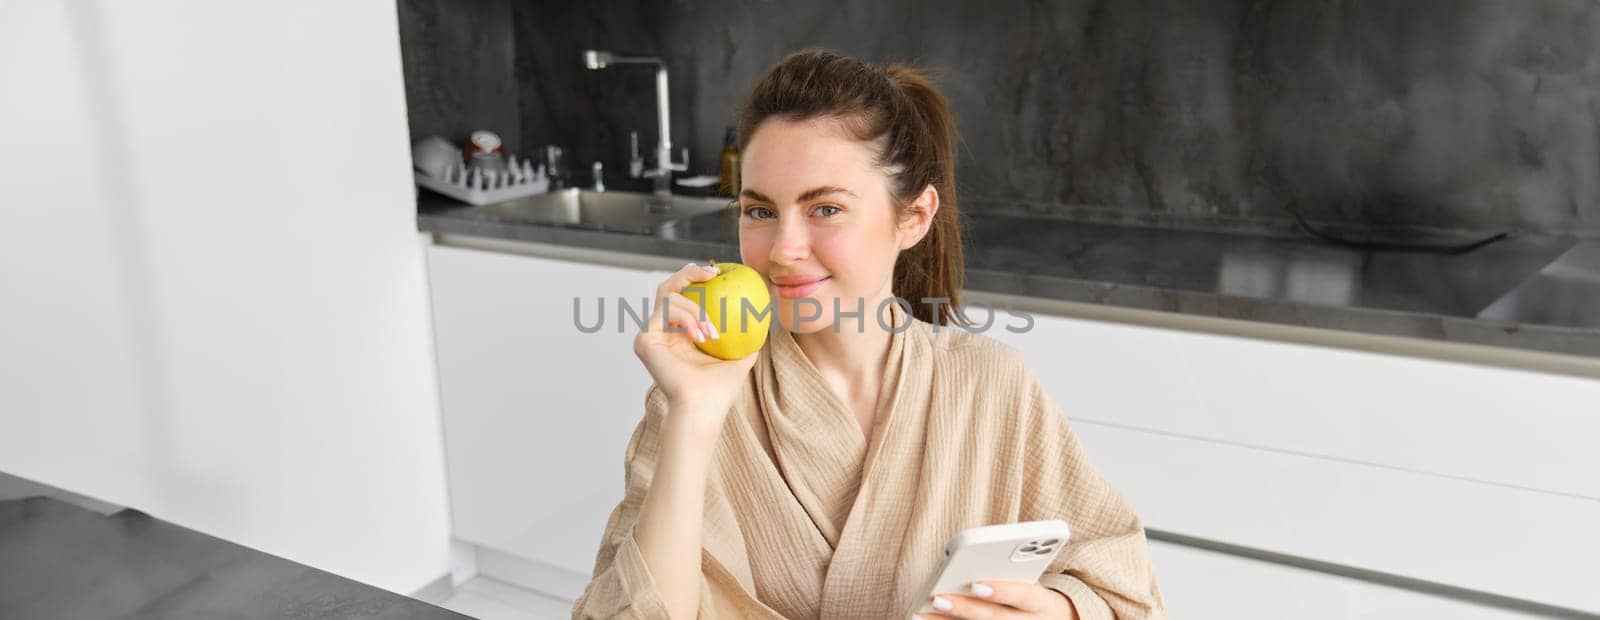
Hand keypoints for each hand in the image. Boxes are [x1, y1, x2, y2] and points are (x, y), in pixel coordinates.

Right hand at [632, 262, 760, 436]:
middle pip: (668, 286)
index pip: (684, 296)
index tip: (719, 272)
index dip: (697, 278)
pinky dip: (686, 317)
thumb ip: (747, 335)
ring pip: (669, 296)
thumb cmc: (720, 389)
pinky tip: (701, 334)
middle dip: (689, 272)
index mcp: (678, 333)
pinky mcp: (645, 339)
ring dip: (695, 308)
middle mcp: (661, 331)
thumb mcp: (740, 356)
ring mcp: (650, 334)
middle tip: (712, 273)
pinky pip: (666, 311)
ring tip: (711, 331)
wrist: (703, 407)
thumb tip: (764, 314)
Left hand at [918, 580, 1076, 618]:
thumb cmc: (1031, 594)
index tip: (976, 583)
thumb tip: (971, 557)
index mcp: (1040, 602)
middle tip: (939, 598)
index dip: (1002, 591)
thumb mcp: (1031, 579)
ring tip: (921, 613)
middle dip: (966, 608)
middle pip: (997, 619)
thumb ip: (1011, 569)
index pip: (1025, 595)